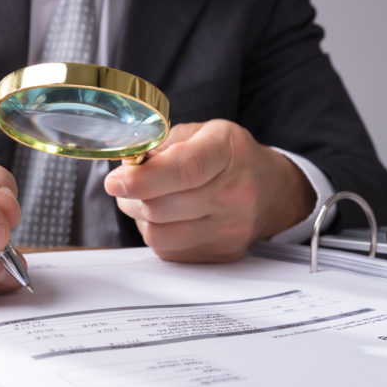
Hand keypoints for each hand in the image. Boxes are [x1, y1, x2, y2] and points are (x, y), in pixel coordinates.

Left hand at [104, 119, 314, 261]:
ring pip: (159, 234)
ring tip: (147, 200)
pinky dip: (158, 234)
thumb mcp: (202, 132)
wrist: (272, 190)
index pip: (185, 170)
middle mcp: (234, 193)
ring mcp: (230, 229)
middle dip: (130, 196)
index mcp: (227, 151)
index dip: (142, 179)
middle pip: (162, 207)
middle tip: (124, 184)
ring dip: (141, 218)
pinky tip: (168, 217)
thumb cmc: (230, 156)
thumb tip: (125, 167)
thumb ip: (162, 145)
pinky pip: (169, 251)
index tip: (114, 181)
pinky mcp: (221, 254)